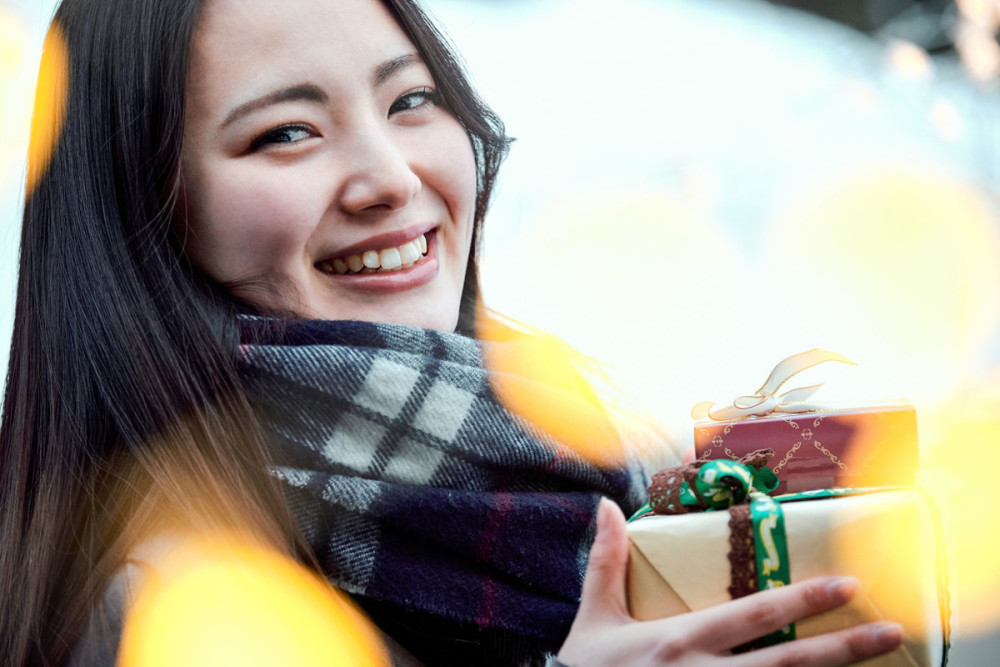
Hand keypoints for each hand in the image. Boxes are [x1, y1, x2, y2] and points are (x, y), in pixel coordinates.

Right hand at [556, 499, 903, 665]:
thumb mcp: (593, 620)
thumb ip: (606, 563)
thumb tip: (607, 506)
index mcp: (681, 641)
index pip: (753, 615)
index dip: (802, 600)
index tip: (846, 585)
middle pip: (789, 664)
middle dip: (843, 648)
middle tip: (890, 630)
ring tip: (879, 662)